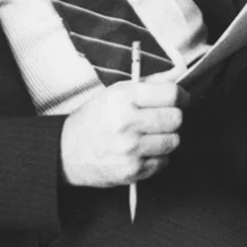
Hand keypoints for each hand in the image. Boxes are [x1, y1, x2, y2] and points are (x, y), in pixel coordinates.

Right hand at [59, 79, 185, 187]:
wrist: (66, 152)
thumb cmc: (94, 119)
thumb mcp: (115, 93)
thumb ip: (149, 84)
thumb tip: (179, 75)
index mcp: (122, 98)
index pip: (171, 93)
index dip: (181, 96)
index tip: (180, 99)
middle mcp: (126, 123)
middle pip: (176, 118)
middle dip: (173, 117)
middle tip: (162, 118)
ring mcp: (130, 149)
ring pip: (174, 141)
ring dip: (166, 138)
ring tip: (149, 136)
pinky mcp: (132, 171)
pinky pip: (164, 161)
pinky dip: (157, 156)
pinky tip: (142, 151)